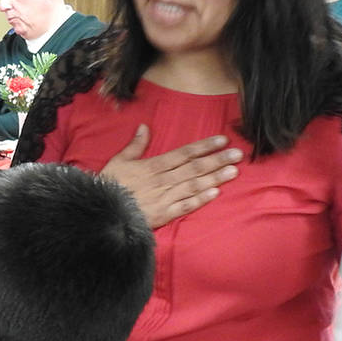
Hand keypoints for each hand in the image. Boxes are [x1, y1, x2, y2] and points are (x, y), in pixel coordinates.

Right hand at [102, 124, 241, 227]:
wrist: (103, 211)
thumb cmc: (110, 185)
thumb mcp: (119, 161)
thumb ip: (134, 145)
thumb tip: (144, 126)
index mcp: (154, 165)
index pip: (184, 153)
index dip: (204, 147)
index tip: (222, 141)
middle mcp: (164, 180)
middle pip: (194, 168)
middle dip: (217, 160)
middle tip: (238, 154)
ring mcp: (165, 197)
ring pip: (194, 185)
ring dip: (215, 178)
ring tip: (233, 172)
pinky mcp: (164, 214)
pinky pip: (185, 206)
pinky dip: (200, 200)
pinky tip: (215, 193)